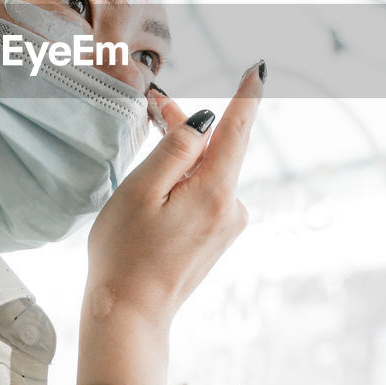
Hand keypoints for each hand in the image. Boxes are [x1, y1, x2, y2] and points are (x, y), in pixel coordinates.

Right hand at [85, 62, 263, 324]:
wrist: (130, 315)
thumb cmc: (125, 253)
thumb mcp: (142, 190)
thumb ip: (176, 149)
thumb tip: (206, 122)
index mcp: (216, 192)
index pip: (238, 130)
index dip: (247, 95)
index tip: (260, 69)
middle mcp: (232, 208)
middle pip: (217, 150)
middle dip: (191, 127)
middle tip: (157, 106)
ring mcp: (227, 226)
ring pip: (208, 173)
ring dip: (183, 157)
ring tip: (151, 149)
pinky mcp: (216, 238)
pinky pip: (205, 194)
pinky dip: (185, 182)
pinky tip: (159, 190)